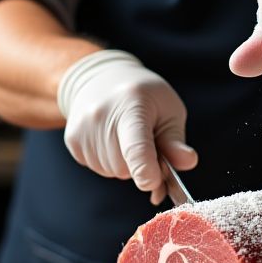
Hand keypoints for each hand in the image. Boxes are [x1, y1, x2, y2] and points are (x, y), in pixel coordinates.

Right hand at [57, 49, 197, 204]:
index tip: (153, 184)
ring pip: (112, 172)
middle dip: (141, 166)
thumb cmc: (143, 95)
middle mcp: (101, 116)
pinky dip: (109, 161)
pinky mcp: (72, 140)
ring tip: (125, 137)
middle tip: (147, 146)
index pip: (136, 148)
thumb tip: (188, 162)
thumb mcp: (168, 109)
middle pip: (125, 168)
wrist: (101, 78)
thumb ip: (175, 140)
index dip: (146, 172)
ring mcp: (83, 129)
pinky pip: (98, 169)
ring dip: (125, 164)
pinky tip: (110, 139)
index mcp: (132, 105)